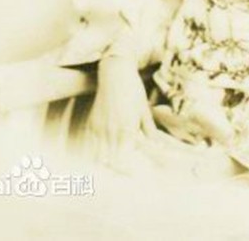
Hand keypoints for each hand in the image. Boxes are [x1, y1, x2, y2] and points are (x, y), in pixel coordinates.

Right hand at [87, 54, 156, 169]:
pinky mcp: (91, 123)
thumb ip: (149, 131)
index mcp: (126, 129)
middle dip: (116, 172)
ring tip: (111, 170)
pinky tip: (102, 155)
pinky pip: (90, 146)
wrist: (115, 73)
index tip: (132, 175)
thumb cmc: (133, 90)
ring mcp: (98, 128)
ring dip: (104, 165)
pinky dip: (94, 154)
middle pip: (109, 163)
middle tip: (123, 175)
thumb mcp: (144, 110)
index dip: (127, 171)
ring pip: (97, 158)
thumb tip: (157, 147)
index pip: (124, 160)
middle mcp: (111, 131)